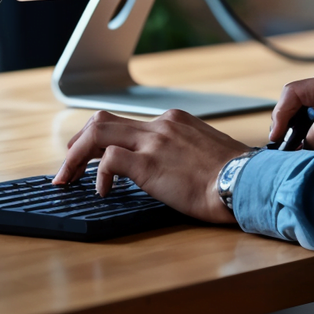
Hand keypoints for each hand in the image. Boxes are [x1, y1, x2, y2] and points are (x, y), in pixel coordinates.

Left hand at [53, 109, 249, 223]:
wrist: (245, 182)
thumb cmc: (233, 176)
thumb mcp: (205, 152)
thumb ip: (181, 151)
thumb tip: (166, 167)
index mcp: (173, 121)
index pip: (127, 121)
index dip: (102, 137)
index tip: (92, 152)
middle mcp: (160, 124)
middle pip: (103, 121)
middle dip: (78, 142)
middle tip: (67, 163)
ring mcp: (153, 142)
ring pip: (97, 133)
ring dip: (76, 155)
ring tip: (67, 176)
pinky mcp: (149, 164)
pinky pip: (109, 161)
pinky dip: (98, 175)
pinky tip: (102, 192)